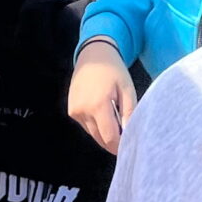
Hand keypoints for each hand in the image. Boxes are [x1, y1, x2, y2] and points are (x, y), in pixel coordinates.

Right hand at [68, 40, 136, 155]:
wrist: (93, 55)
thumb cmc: (114, 71)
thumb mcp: (127, 90)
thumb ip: (129, 114)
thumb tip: (129, 135)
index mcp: (98, 106)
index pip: (109, 138)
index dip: (120, 146)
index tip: (129, 146)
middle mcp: (83, 111)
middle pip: (100, 139)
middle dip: (113, 141)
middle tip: (125, 135)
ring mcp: (75, 111)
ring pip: (93, 134)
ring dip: (104, 133)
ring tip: (115, 121)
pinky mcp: (71, 110)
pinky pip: (86, 126)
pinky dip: (96, 125)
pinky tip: (104, 114)